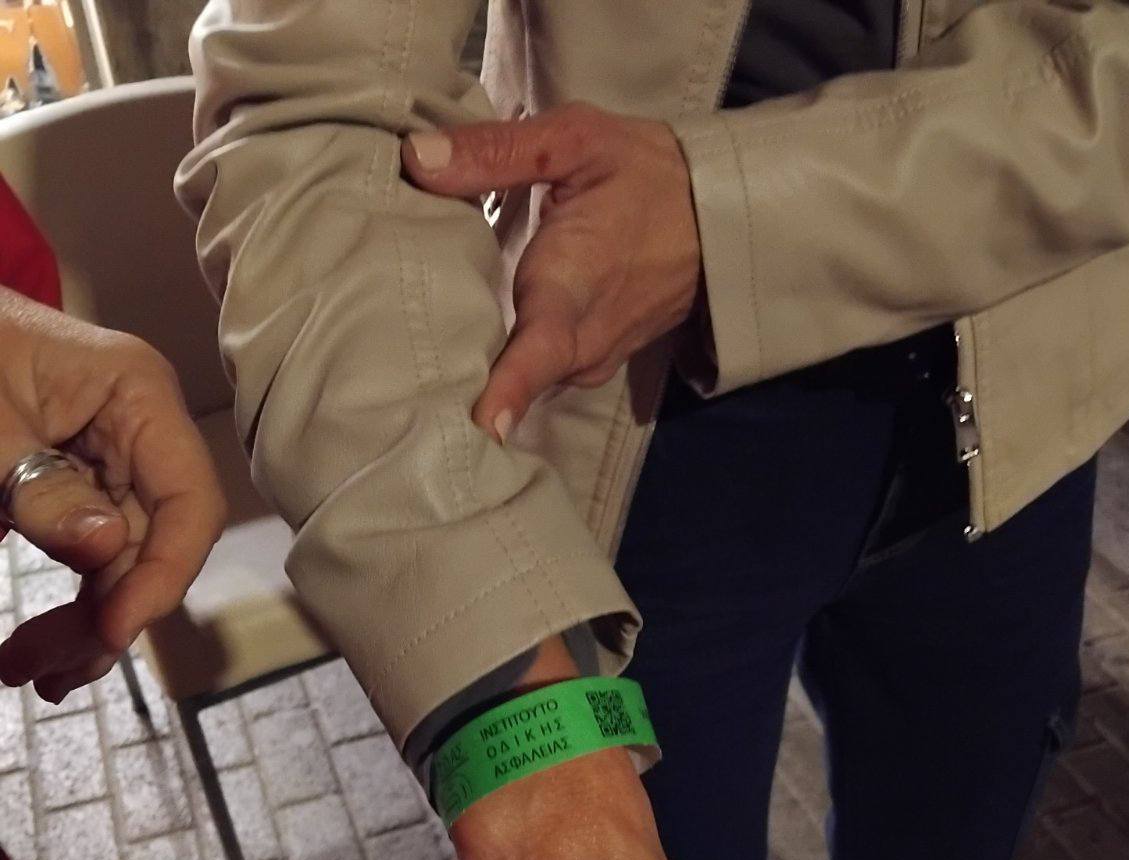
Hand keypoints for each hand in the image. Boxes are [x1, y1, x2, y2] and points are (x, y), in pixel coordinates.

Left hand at [0, 289, 224, 702]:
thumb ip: (40, 484)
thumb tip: (104, 550)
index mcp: (137, 394)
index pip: (188, 500)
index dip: (162, 574)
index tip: (112, 630)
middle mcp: (143, 436)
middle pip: (155, 547)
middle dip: (105, 618)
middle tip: (45, 670)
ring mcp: (118, 467)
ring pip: (124, 568)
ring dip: (84, 629)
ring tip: (29, 670)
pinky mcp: (87, 492)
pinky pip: (93, 562)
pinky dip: (70, 608)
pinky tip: (41, 652)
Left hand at [403, 102, 700, 441]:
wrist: (716, 218)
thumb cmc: (646, 175)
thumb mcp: (575, 140)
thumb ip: (495, 152)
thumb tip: (417, 160)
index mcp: (574, 287)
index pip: (539, 351)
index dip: (508, 391)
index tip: (478, 429)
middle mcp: (581, 343)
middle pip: (511, 384)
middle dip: (457, 396)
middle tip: (391, 411)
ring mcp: (587, 363)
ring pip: (522, 387)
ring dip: (474, 385)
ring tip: (406, 388)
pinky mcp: (586, 366)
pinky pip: (536, 381)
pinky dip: (501, 376)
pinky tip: (459, 361)